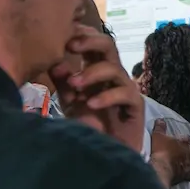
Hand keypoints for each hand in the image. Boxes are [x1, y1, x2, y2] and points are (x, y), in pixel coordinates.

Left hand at [50, 25, 144, 151]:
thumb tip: (54, 62)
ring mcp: (125, 88)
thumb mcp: (69, 102)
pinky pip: (124, 93)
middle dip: (89, 41)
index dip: (79, 34)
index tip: (61, 32)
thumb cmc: (90, 127)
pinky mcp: (135, 104)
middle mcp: (112, 75)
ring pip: (113, 68)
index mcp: (95, 70)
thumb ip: (63, 82)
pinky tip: (91, 105)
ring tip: (74, 85)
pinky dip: (106, 97)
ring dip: (91, 73)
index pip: (91, 43)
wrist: (105, 155)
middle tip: (70, 45)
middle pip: (108, 45)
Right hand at [150, 119, 189, 185]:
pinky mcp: (185, 175)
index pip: (187, 139)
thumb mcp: (157, 136)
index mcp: (182, 143)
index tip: (186, 140)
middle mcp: (187, 153)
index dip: (186, 139)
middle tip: (188, 151)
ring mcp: (188, 165)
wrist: (161, 168)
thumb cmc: (159, 150)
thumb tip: (161, 119)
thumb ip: (160, 127)